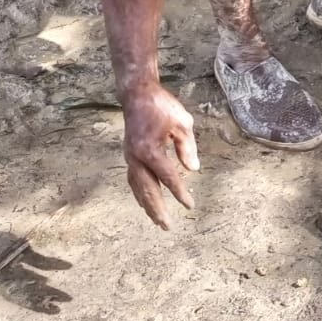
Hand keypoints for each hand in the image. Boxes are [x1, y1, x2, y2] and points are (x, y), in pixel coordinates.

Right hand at [121, 85, 198, 228]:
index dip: (179, 193)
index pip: (168, 177)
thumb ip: (187, 147)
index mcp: (151, 150)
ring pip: (137, 187)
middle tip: (167, 226)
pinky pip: (133, 179)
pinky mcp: (129, 155)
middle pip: (147, 189)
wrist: (137, 95)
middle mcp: (136, 157)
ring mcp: (130, 157)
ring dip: (147, 205)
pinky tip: (146, 201)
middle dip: (157, 209)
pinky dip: (140, 193)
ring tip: (157, 221)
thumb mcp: (182, 123)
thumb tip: (192, 169)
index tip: (189, 205)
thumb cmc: (162, 106)